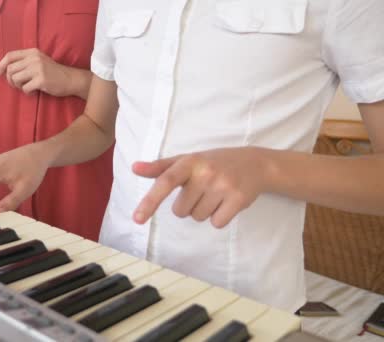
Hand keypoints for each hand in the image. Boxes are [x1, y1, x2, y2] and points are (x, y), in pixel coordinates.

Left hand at [0, 48, 74, 96]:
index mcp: (32, 52)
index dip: (0, 65)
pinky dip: (27, 92)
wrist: (70, 79)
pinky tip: (34, 92)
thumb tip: (4, 70)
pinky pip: (25, 88)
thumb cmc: (52, 73)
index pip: (9, 56)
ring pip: (15, 79)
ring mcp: (38, 69)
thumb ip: (24, 62)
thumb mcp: (39, 61)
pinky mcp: (41, 80)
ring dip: (18, 86)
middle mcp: (34, 58)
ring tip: (27, 87)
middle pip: (10, 69)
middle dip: (10, 80)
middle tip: (17, 85)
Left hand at [133, 147, 272, 227]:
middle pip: (180, 210)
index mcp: (189, 161)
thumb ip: (160, 167)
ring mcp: (223, 185)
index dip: (150, 201)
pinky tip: (226, 202)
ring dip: (204, 210)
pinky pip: (216, 223)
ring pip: (198, 217)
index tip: (137, 219)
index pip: (165, 182)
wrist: (255, 163)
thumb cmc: (214, 162)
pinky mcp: (238, 199)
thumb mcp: (187, 160)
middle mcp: (205, 172)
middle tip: (203, 189)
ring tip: (215, 193)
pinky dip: (219, 217)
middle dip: (188, 205)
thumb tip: (134, 168)